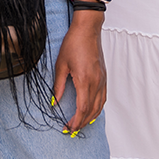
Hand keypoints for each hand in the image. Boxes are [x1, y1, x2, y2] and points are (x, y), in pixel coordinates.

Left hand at [52, 11, 106, 132]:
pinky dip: (97, 108)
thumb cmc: (74, 42)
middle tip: (70, 129)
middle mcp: (96, 81)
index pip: (82, 108)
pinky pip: (103, 97)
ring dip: (90, 118)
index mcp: (85, 80)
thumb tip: (54, 102)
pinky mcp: (103, 75)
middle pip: (91, 110)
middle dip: (81, 123)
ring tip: (80, 124)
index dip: (75, 121)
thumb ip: (57, 86)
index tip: (67, 127)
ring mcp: (102, 79)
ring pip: (99, 105)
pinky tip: (91, 111)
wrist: (88, 28)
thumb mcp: (61, 65)